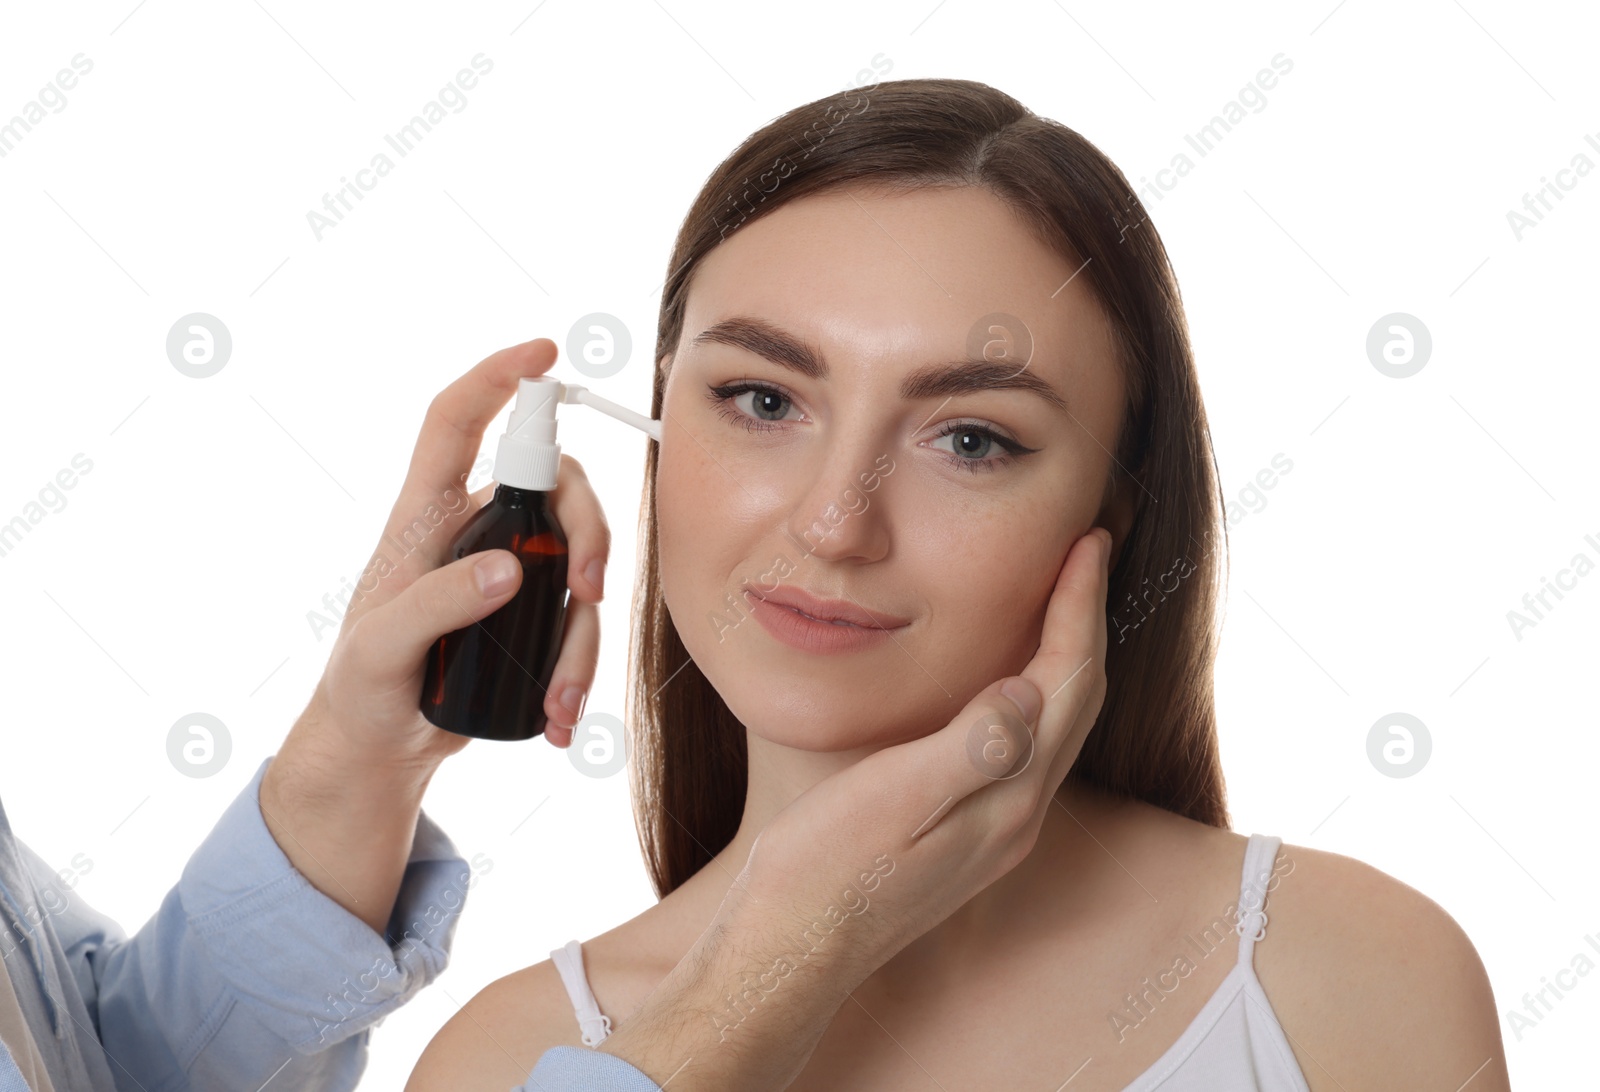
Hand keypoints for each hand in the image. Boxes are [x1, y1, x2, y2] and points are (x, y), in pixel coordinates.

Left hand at [261, 338, 612, 934]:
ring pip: (579, 560)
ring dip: (585, 630)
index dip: (497, 376)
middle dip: (590, 530)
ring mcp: (507, 572)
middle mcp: (474, 530)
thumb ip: (436, 605)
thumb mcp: (380, 649)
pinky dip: (580, 668)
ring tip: (562, 698)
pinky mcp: (529, 618)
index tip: (544, 353)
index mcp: (424, 514)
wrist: (379, 748)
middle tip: (589, 589)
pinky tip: (561, 715)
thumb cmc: (361, 688)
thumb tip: (510, 571)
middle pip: (554, 486)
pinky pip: (578, 620)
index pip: (457, 421)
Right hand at [600, 525, 1111, 1087]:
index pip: (1067, 681)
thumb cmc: (825, 872)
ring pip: (1055, 727)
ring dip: (1065, 658)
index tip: (1088, 541)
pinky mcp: (964, 838)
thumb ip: (966, 750)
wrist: (790, 952)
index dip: (1080, 607)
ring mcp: (993, 832)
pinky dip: (1031, 695)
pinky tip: (1003, 681)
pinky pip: (1023, 749)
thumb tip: (1026, 691)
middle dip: (1085, 623)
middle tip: (1083, 554)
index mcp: (1006, 799)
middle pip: (1076, 702)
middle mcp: (1015, 817)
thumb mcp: (892, 800)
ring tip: (1057, 600)